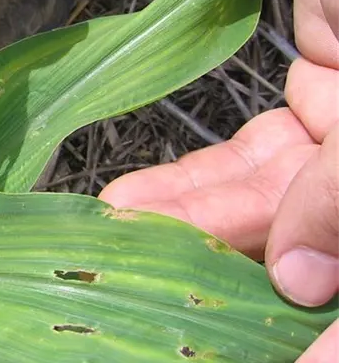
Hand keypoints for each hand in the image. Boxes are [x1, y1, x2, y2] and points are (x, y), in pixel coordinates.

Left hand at [99, 0, 338, 360]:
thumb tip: (297, 277)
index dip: (332, 346)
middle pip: (318, 257)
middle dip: (235, 284)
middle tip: (156, 302)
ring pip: (271, 213)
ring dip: (193, 230)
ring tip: (124, 238)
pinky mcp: (316, 104)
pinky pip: (250, 163)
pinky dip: (197, 186)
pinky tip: (142, 203)